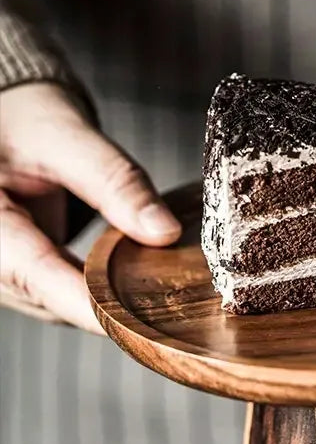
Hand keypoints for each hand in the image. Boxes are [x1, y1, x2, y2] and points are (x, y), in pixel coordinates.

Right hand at [0, 82, 181, 332]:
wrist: (5, 126)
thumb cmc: (26, 123)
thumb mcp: (69, 138)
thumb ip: (116, 182)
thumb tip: (165, 232)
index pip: (34, 273)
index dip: (87, 303)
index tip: (135, 320)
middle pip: (47, 297)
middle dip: (107, 303)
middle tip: (170, 305)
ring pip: (54, 305)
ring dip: (102, 300)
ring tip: (158, 289)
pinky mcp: (16, 276)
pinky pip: (56, 297)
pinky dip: (94, 292)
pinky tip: (131, 282)